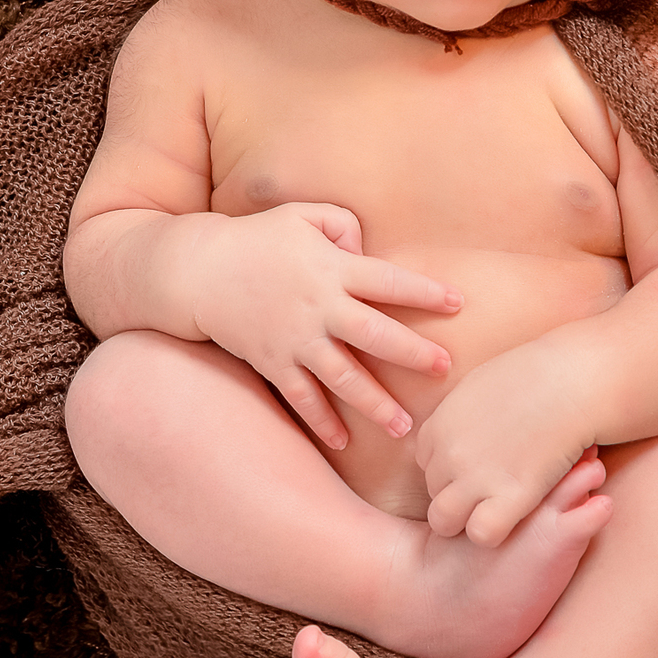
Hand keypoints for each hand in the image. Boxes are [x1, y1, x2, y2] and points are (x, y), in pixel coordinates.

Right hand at [190, 202, 461, 449]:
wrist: (199, 271)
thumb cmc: (258, 238)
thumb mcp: (302, 214)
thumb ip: (343, 224)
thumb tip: (365, 250)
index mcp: (332, 268)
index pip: (389, 281)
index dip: (425, 292)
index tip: (458, 303)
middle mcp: (320, 308)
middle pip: (376, 335)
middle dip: (413, 353)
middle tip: (444, 369)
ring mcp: (296, 340)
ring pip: (343, 377)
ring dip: (375, 403)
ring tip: (404, 426)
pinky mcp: (274, 362)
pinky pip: (302, 397)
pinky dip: (321, 421)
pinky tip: (344, 442)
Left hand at [415, 343, 594, 545]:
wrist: (571, 381)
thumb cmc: (532, 376)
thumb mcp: (477, 387)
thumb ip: (456, 417)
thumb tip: (453, 436)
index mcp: (439, 425)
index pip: (426, 463)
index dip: (451, 467)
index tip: (481, 460)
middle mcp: (449, 454)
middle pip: (435, 492)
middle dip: (459, 492)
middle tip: (494, 482)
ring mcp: (477, 477)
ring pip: (444, 521)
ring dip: (465, 520)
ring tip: (496, 505)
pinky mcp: (511, 496)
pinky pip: (482, 534)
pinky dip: (494, 530)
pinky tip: (515, 512)